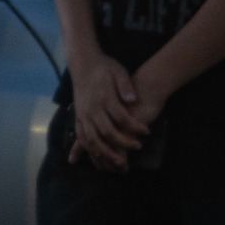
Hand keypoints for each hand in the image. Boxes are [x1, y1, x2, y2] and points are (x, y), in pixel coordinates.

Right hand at [67, 53, 146, 172]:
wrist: (83, 63)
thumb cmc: (104, 67)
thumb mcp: (118, 71)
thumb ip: (125, 85)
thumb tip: (133, 99)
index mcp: (104, 97)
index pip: (122, 117)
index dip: (135, 126)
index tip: (147, 132)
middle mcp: (92, 108)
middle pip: (107, 132)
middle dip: (123, 142)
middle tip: (138, 146)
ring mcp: (83, 114)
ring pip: (92, 139)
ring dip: (105, 152)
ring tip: (119, 161)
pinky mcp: (78, 116)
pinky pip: (81, 137)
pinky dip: (89, 149)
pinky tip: (97, 157)